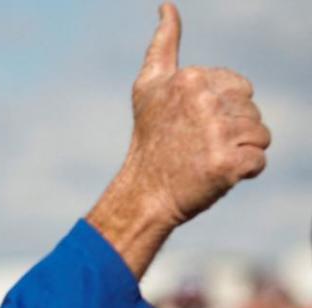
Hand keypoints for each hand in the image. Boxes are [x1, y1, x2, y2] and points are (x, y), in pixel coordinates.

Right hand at [125, 3, 269, 224]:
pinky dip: (242, 173)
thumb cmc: (150, 140)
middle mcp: (204, 102)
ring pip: (260, 135)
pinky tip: (215, 175)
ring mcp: (217, 133)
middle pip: (251, 111)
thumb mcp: (149, 86)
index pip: (239, 88)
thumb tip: (168, 6)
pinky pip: (259, 162)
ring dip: (239, 151)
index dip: (221, 109)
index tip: (191, 125)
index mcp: (189, 78)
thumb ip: (163, 44)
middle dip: (232, 130)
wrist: (143, 194)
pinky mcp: (228, 164)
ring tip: (205, 160)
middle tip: (197, 146)